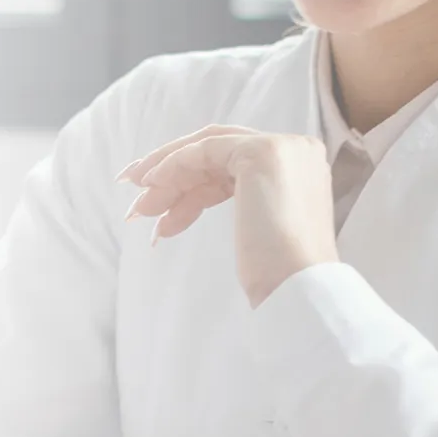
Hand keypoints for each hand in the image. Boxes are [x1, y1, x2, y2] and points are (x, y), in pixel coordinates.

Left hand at [121, 124, 338, 306]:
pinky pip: (202, 151)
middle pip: (217, 152)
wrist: (299, 289)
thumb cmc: (278, 274)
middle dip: (172, 173)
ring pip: (206, 149)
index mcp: (300, 167)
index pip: (232, 165)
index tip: (155, 203)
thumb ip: (240, 199)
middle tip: (137, 202)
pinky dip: (172, 167)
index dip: (190, 179)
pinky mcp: (260, 152)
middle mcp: (296, 149)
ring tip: (138, 212)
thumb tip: (185, 196)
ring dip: (166, 178)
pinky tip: (151, 189)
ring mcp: (280, 147)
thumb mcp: (256, 228)